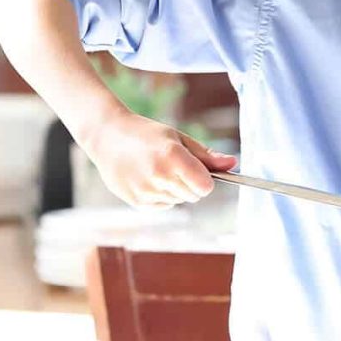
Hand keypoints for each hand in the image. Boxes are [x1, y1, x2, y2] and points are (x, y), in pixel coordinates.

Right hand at [85, 110, 236, 207]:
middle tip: (173, 165)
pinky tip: (146, 178)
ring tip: (156, 168)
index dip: (205, 179)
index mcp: (173, 157)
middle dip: (190, 183)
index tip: (198, 170)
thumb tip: (233, 164)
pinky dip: (160, 196)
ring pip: (178, 201)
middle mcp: (160, 177)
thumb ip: (206, 156)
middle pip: (194, 196)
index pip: (206, 186)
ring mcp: (147, 191)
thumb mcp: (178, 138)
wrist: (106, 136)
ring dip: (174, 189)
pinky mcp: (137, 202)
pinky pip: (163, 206)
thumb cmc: (147, 134)